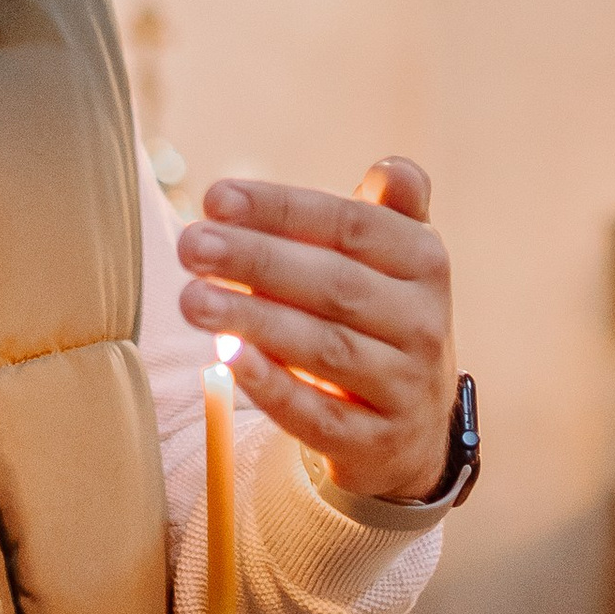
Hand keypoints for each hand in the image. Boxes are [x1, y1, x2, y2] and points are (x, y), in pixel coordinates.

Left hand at [177, 157, 455, 505]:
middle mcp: (423, 323)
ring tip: (191, 299)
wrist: (413, 426)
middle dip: (256, 261)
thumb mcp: (394, 260)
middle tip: (190, 244)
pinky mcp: (375, 443)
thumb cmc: (380, 317)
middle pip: (335, 285)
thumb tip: (393, 170)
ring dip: (255, 320)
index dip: (282, 210)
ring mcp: (403, 387)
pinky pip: (318, 414)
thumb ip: (386, 211)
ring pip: (325, 349)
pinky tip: (227, 359)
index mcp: (425, 263)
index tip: (216, 197)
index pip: (352, 225)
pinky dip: (272, 386)